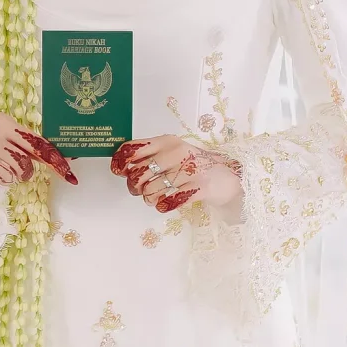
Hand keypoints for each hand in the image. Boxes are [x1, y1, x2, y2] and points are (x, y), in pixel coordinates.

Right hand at [0, 111, 77, 191]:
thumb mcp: (4, 127)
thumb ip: (27, 141)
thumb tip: (59, 158)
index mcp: (4, 124)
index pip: (36, 145)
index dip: (55, 161)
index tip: (70, 176)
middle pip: (23, 168)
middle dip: (22, 171)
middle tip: (12, 164)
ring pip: (7, 179)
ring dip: (6, 177)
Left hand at [112, 136, 239, 213]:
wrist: (228, 177)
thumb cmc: (193, 166)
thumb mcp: (172, 154)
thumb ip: (150, 157)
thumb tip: (123, 168)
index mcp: (167, 142)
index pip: (135, 148)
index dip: (121, 161)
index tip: (118, 171)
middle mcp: (177, 152)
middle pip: (139, 173)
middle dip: (135, 186)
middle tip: (140, 190)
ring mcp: (189, 169)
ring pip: (151, 190)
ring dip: (149, 199)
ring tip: (155, 198)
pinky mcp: (199, 187)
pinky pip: (169, 201)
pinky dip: (163, 205)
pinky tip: (165, 204)